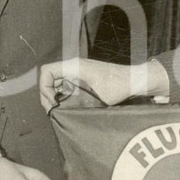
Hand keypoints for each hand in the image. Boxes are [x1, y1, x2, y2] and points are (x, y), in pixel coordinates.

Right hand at [39, 57, 168, 111]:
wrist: (135, 80)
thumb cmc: (118, 86)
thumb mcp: (96, 98)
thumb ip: (75, 103)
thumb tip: (60, 112)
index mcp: (75, 66)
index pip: (47, 71)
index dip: (44, 88)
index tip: (54, 104)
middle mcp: (74, 67)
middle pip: (49, 78)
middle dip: (48, 95)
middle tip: (55, 111)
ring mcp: (79, 72)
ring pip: (57, 82)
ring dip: (55, 96)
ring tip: (61, 111)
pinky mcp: (84, 78)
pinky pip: (66, 85)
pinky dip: (64, 96)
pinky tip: (70, 107)